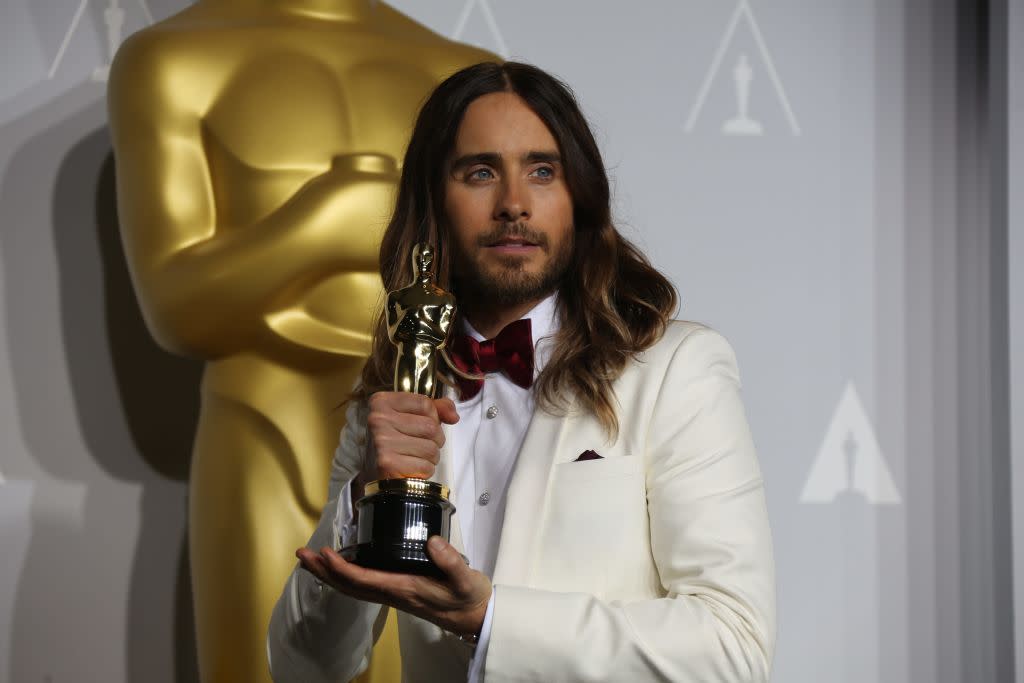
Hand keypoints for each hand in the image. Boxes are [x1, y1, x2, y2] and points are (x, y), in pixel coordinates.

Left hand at [297, 536, 490, 637]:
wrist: (476, 617)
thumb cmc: (470, 598)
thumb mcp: (466, 579)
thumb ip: (451, 561)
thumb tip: (433, 542)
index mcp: (404, 588)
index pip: (363, 579)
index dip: (341, 568)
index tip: (325, 552)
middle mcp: (394, 593)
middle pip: (349, 585)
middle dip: (323, 571)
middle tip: (302, 555)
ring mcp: (394, 594)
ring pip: (354, 587)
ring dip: (330, 574)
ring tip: (312, 559)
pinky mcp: (399, 592)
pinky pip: (365, 586)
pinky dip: (347, 575)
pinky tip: (343, 565)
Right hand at [367, 392, 458, 479]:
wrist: (375, 473)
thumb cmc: (396, 441)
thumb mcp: (411, 416)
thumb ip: (435, 409)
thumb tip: (454, 416)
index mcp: (382, 401)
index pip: (425, 403)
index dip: (432, 417)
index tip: (421, 424)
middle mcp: (379, 419)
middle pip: (431, 426)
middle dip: (435, 439)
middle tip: (420, 445)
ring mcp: (382, 441)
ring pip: (431, 448)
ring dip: (431, 456)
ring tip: (416, 457)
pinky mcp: (388, 463)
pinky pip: (425, 466)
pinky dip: (424, 470)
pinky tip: (411, 468)